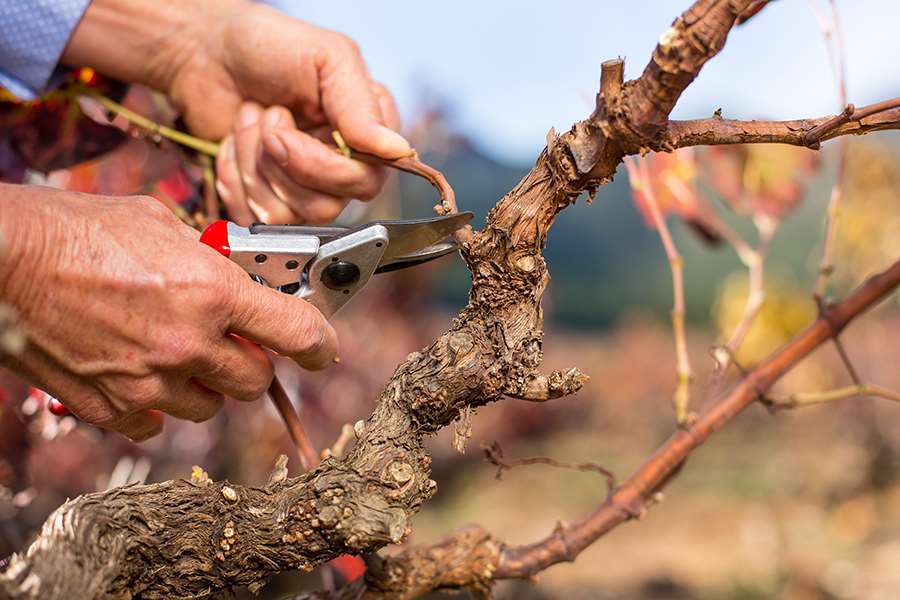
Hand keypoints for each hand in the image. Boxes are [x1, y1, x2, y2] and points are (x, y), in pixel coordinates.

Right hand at [0, 184, 336, 440]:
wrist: (1, 257)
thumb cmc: (76, 228)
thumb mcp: (159, 224)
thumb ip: (206, 258)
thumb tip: (233, 274)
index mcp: (211, 292)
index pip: (297, 332)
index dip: (320, 344)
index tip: (322, 348)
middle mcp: (187, 343)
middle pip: (256, 381)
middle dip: (252, 361)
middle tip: (233, 342)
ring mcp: (148, 382)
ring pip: (209, 407)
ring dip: (206, 384)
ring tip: (177, 352)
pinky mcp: (109, 406)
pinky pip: (155, 424)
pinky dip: (156, 405)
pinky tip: (140, 373)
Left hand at [64, 0, 409, 224]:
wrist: (205, 51)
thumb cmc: (269, 45)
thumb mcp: (326, 58)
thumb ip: (361, 107)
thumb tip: (396, 150)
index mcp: (367, 130)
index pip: (369, 180)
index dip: (325, 168)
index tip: (286, 133)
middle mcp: (341, 163)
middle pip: (329, 206)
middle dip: (283, 164)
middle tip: (267, 119)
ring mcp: (303, 184)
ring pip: (290, 214)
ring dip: (255, 164)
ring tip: (250, 118)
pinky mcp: (268, 196)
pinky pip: (257, 218)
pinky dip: (234, 179)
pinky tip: (231, 144)